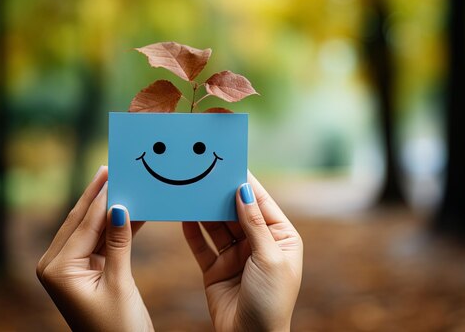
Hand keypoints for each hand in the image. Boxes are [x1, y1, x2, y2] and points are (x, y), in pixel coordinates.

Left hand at [36, 166, 152, 330]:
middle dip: (100, 195)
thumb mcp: (119, 283)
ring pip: (91, 228)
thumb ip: (118, 243)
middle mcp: (56, 265)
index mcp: (57, 269)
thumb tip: (120, 207)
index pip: (83, 223)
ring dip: (109, 208)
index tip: (114, 170)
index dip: (102, 196)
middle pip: (81, 220)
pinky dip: (115, 227)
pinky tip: (132, 210)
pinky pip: (100, 241)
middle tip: (114, 166)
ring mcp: (69, 267)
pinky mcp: (83, 270)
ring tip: (125, 181)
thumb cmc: (118, 329)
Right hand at [183, 172, 302, 330]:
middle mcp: (259, 244)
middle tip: (204, 174)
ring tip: (191, 190)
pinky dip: (192, 231)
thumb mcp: (269, 258)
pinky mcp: (216, 268)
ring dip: (205, 210)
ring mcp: (236, 256)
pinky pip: (202, 245)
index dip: (246, 184)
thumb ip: (254, 224)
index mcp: (281, 238)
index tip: (229, 163)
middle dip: (221, 195)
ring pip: (218, 226)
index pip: (261, 203)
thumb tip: (244, 191)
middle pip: (237, 212)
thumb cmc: (271, 301)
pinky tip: (184, 215)